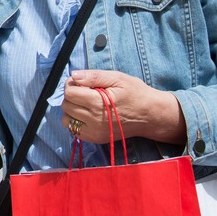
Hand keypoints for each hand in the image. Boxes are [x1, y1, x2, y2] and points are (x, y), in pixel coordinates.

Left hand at [63, 70, 185, 145]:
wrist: (150, 116)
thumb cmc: (136, 93)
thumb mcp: (117, 78)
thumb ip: (94, 76)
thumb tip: (74, 76)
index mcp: (99, 103)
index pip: (69, 93)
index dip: (72, 84)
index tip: (82, 82)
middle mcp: (94, 120)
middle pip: (66, 105)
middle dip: (72, 95)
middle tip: (85, 91)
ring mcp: (94, 132)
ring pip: (66, 120)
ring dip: (71, 110)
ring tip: (85, 103)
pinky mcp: (95, 139)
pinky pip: (74, 130)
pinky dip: (76, 121)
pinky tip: (87, 114)